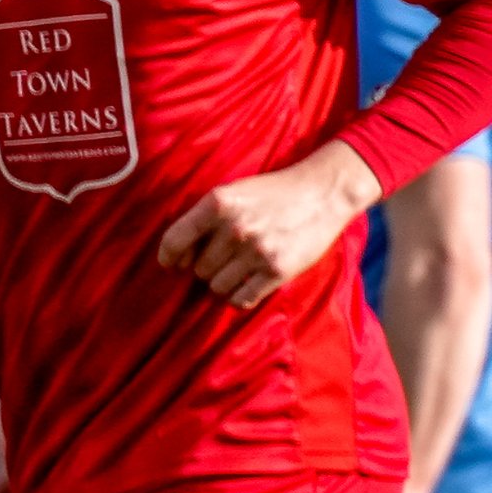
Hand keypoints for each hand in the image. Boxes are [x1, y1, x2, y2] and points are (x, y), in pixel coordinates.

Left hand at [157, 146, 380, 308]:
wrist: (324, 192)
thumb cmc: (273, 193)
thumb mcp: (232, 192)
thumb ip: (204, 218)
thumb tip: (177, 256)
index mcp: (217, 204)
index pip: (173, 241)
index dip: (169, 257)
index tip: (173, 264)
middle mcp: (235, 227)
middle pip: (198, 269)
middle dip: (206, 267)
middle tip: (225, 258)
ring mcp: (257, 250)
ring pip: (217, 287)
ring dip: (224, 283)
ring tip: (240, 269)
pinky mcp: (278, 269)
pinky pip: (242, 299)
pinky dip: (240, 298)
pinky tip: (248, 285)